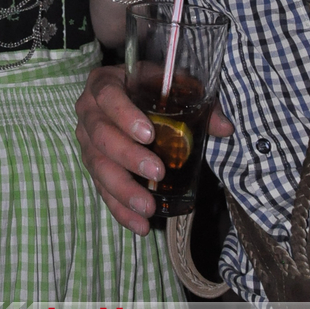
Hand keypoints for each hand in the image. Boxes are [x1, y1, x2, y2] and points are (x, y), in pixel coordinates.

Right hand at [75, 65, 233, 233]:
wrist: (127, 94)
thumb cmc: (149, 88)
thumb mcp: (170, 85)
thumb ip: (197, 102)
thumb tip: (224, 128)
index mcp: (104, 83)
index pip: (107, 95)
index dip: (124, 115)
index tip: (149, 134)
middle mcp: (88, 111)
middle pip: (101, 135)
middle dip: (128, 157)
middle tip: (157, 172)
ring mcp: (86, 139)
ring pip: (97, 165)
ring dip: (122, 189)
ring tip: (147, 207)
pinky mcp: (92, 165)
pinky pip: (101, 188)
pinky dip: (119, 209)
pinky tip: (139, 225)